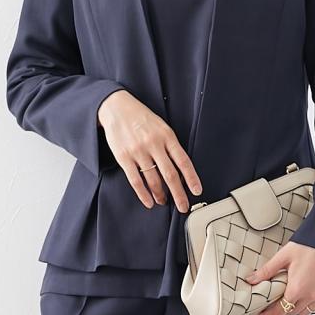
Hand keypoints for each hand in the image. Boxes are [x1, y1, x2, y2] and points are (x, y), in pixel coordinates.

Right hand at [98, 90, 202, 212]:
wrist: (117, 108)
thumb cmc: (142, 118)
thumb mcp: (161, 126)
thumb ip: (170, 145)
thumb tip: (180, 168)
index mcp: (167, 136)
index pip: (183, 161)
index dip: (191, 178)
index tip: (197, 190)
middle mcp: (154, 144)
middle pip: (170, 174)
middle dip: (178, 194)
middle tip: (183, 206)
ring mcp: (138, 151)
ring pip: (153, 180)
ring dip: (160, 195)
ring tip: (164, 201)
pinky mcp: (124, 157)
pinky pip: (135, 180)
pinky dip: (143, 194)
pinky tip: (149, 201)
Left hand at [245, 242, 314, 314]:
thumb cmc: (310, 245)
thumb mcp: (285, 255)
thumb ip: (267, 270)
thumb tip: (251, 280)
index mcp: (297, 289)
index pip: (280, 311)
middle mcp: (311, 296)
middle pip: (293, 312)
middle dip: (283, 309)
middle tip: (277, 302)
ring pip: (308, 310)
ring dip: (299, 306)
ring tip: (294, 295)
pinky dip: (313, 299)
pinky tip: (310, 288)